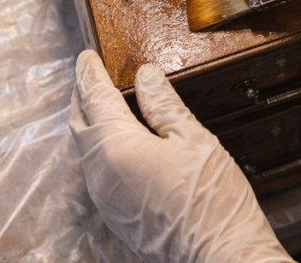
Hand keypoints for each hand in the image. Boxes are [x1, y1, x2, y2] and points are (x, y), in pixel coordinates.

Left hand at [69, 50, 293, 262]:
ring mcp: (104, 199)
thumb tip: (146, 76)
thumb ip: (164, 104)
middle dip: (82, 97)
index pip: (95, 98)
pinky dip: (99, 150)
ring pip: (85, 151)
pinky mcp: (114, 216)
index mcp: (117, 147)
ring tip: (101, 106)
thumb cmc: (213, 200)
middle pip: (80, 124)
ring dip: (89, 124)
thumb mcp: (193, 139)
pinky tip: (117, 145)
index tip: (87, 57)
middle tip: (89, 77)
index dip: (90, 73)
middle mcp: (100, 174)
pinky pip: (96, 173)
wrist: (220, 256)